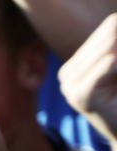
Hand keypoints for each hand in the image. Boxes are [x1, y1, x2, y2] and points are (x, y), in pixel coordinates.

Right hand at [60, 13, 116, 143]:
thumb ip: (112, 49)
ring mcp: (69, 85)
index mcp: (76, 64)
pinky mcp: (79, 96)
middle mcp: (67, 73)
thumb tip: (115, 27)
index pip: (106, 30)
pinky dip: (114, 66)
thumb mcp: (116, 68)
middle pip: (107, 38)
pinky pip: (102, 69)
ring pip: (106, 52)